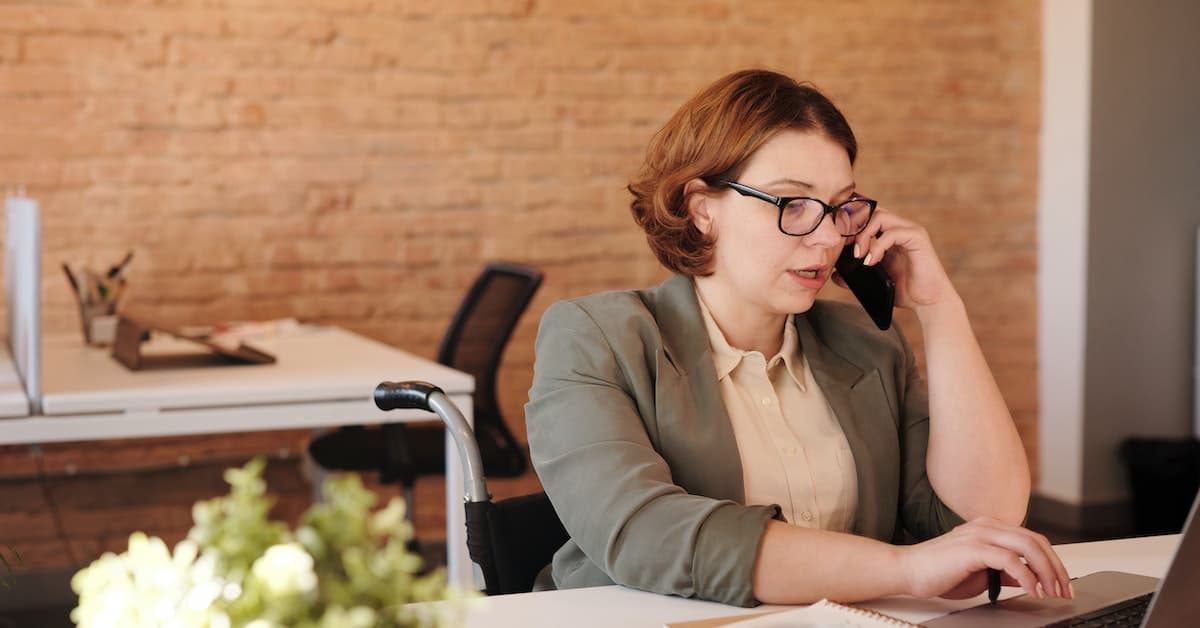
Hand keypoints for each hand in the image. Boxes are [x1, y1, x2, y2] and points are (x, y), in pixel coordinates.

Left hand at [844, 207, 955, 313]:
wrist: (928, 302)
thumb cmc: (905, 290)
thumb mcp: (874, 281)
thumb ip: (856, 276)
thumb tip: (835, 274)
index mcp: (889, 234)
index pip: (866, 216)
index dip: (850, 225)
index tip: (837, 243)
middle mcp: (900, 228)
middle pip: (870, 211)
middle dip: (853, 228)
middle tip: (846, 249)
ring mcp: (910, 231)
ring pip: (879, 217)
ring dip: (863, 235)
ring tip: (859, 256)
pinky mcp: (918, 238)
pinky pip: (892, 233)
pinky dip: (877, 246)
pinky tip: (871, 262)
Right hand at [897, 517, 1072, 600]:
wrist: (908, 570)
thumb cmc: (938, 572)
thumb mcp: (980, 572)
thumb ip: (1004, 571)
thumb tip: (1028, 579)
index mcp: (989, 528)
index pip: (1032, 539)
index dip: (1052, 561)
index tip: (1061, 583)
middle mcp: (987, 526)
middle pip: (1036, 540)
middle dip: (1056, 567)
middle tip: (1064, 589)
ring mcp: (980, 535)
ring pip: (1028, 546)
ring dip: (1046, 571)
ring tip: (1052, 591)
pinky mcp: (973, 548)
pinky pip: (1011, 560)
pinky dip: (1026, 576)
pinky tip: (1031, 590)